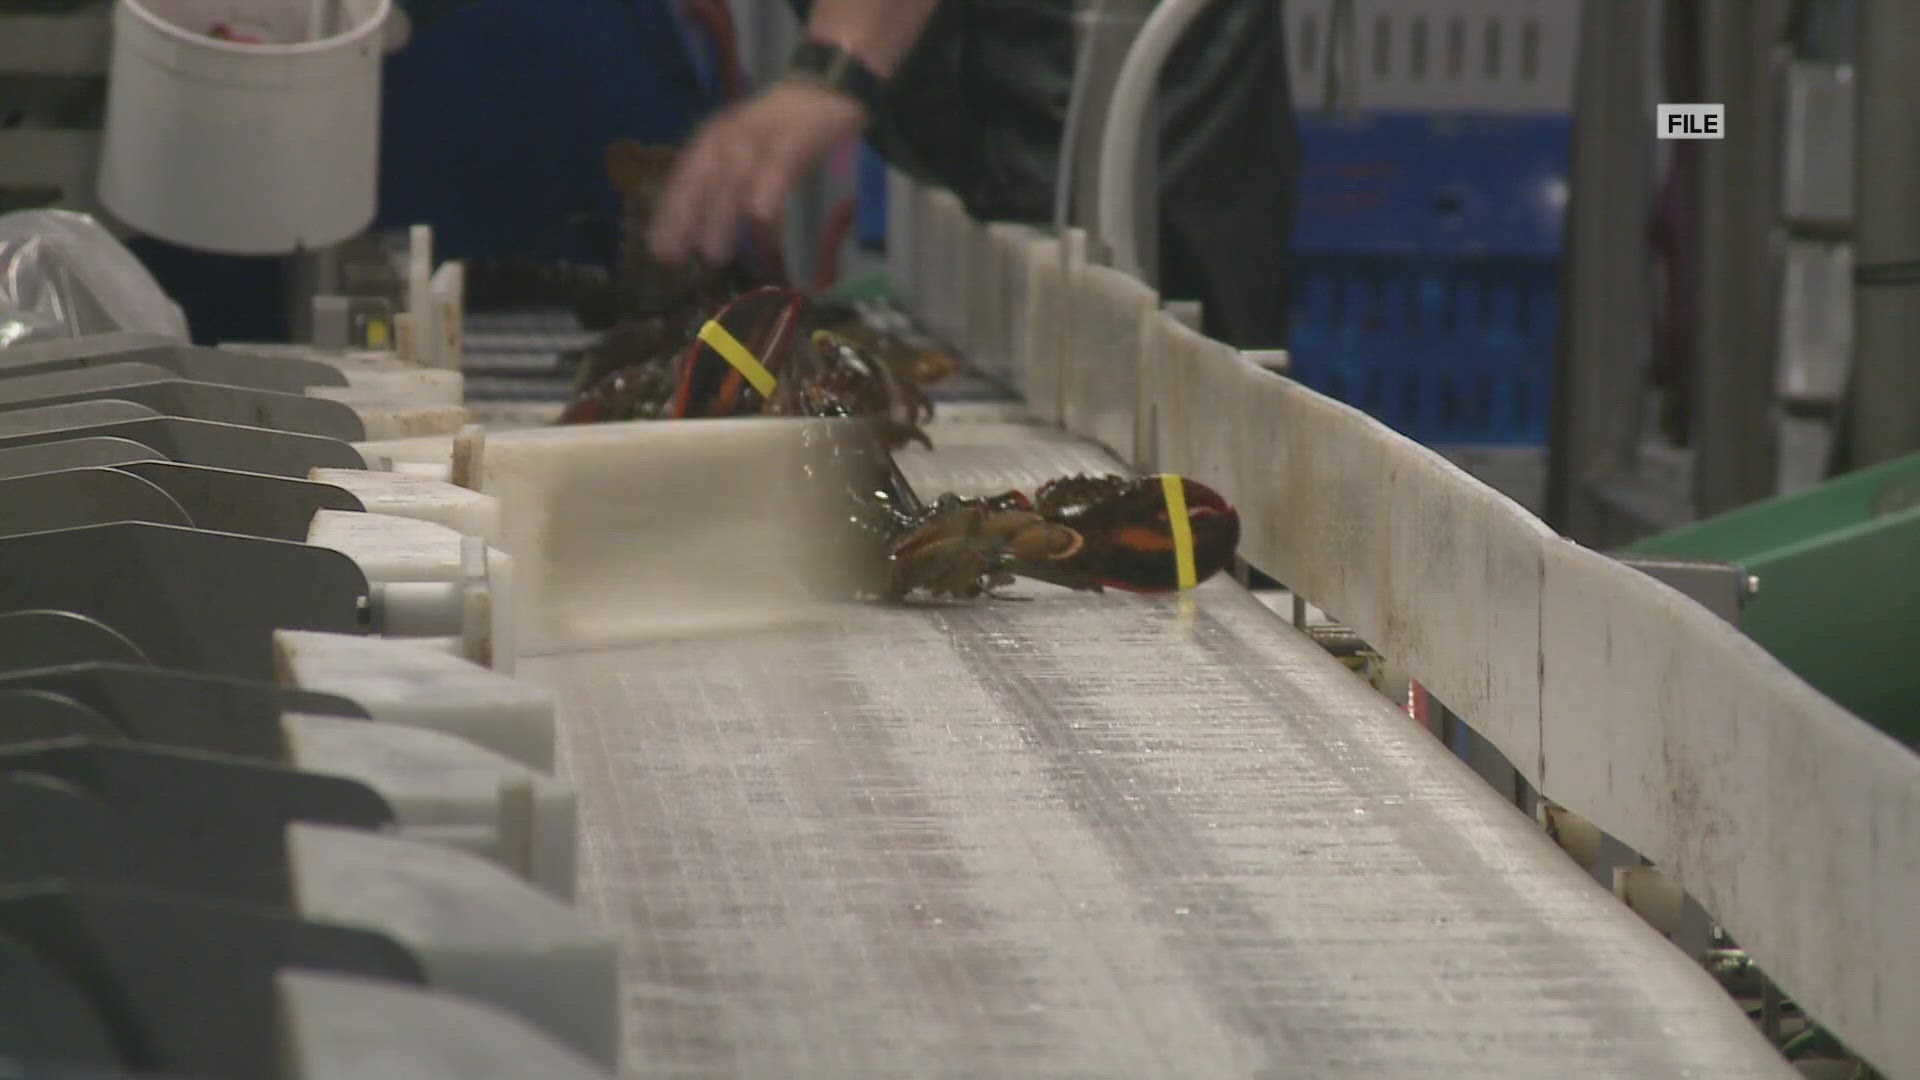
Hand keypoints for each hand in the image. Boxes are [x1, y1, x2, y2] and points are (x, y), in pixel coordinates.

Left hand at [648, 81, 866, 265]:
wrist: (824, 90)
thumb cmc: (779, 135)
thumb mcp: (745, 158)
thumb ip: (725, 190)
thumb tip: (705, 240)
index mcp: (712, 141)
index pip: (684, 180)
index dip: (669, 214)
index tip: (659, 252)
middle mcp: (729, 135)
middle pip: (701, 178)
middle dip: (684, 218)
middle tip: (675, 258)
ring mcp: (762, 133)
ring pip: (734, 176)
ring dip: (720, 214)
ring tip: (714, 255)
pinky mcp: (796, 135)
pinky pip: (779, 164)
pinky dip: (768, 188)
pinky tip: (759, 217)